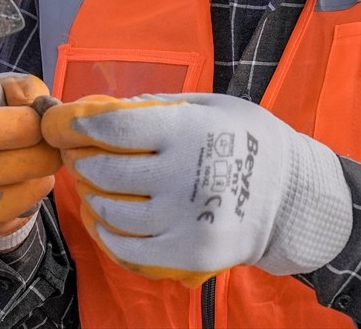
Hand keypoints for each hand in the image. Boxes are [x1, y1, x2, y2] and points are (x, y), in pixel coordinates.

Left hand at [42, 92, 351, 285]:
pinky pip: (129, 249)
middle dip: (82, 162)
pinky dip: (109, 235)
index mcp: (190, 129)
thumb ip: (162, 105)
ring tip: (94, 188)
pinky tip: (106, 221)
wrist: (294, 197)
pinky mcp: (189, 254)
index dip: (80, 125)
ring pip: (112, 212)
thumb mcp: (213, 105)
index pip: (116, 128)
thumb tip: (106, 108)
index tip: (66, 124)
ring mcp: (187, 219)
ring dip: (94, 198)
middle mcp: (185, 174)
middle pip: (106, 171)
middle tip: (77, 156)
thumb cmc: (249, 140)